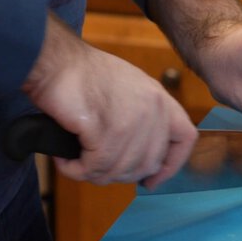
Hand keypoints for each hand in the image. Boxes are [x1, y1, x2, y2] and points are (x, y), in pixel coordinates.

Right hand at [22, 14, 196, 187]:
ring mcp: (131, 120)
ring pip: (119, 170)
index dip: (171, 166)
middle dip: (119, 174)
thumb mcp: (129, 90)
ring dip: (93, 173)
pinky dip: (76, 170)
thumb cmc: (83, 75)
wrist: (55, 60)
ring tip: (75, 162)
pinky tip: (65, 161)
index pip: (185, 139)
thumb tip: (141, 160)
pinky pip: (95, 167)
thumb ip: (143, 119)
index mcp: (160, 99)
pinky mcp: (105, 129)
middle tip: (95, 167)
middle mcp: (152, 109)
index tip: (151, 180)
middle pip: (148, 164)